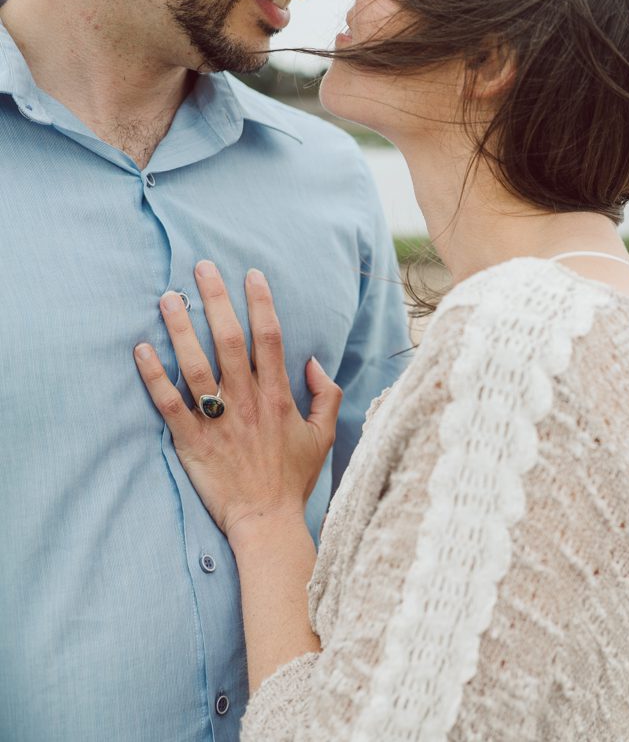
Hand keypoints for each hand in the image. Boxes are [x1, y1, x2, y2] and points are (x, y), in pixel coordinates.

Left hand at [133, 261, 341, 544]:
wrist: (266, 519)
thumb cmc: (293, 478)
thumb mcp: (324, 435)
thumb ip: (326, 394)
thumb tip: (313, 361)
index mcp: (278, 396)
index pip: (269, 338)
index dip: (260, 303)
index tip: (250, 275)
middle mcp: (246, 401)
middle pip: (229, 339)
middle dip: (215, 299)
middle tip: (201, 268)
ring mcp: (217, 420)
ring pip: (195, 364)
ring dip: (179, 328)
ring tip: (167, 298)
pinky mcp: (191, 440)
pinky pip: (168, 403)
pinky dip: (153, 376)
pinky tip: (141, 350)